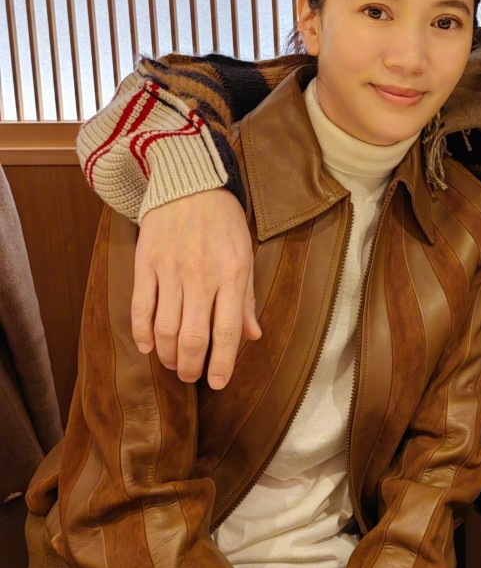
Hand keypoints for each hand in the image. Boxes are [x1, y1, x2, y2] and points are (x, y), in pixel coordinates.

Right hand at [131, 190, 260, 388]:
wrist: (189, 184)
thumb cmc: (223, 223)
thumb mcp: (245, 255)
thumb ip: (246, 298)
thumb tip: (253, 336)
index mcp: (232, 275)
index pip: (227, 331)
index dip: (222, 363)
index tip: (218, 383)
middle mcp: (201, 276)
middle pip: (192, 337)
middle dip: (189, 366)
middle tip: (189, 376)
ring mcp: (170, 270)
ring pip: (164, 328)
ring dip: (166, 354)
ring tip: (171, 362)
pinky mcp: (146, 264)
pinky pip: (140, 308)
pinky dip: (142, 333)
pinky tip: (147, 346)